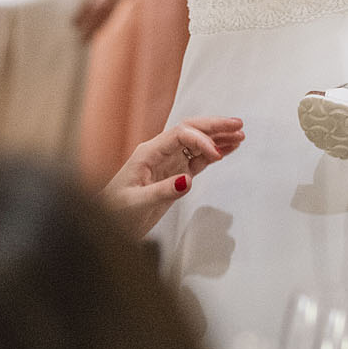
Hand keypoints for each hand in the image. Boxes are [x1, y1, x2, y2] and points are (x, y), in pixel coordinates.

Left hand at [69, 0, 143, 38]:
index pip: (96, 4)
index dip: (85, 16)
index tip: (73, 24)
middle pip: (104, 14)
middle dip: (92, 28)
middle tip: (79, 39)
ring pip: (111, 15)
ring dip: (100, 27)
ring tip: (88, 39)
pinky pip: (115, 11)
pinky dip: (106, 20)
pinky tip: (98, 28)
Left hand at [102, 116, 245, 239]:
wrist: (108, 223)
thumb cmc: (115, 211)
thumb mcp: (136, 203)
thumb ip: (161, 191)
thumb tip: (187, 180)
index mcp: (148, 152)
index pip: (180, 135)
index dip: (200, 140)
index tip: (216, 154)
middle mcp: (159, 152)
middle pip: (190, 130)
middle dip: (214, 126)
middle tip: (237, 125)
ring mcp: (168, 163)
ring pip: (196, 143)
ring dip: (217, 138)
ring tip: (239, 135)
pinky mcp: (174, 175)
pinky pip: (197, 159)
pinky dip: (213, 153)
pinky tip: (227, 150)